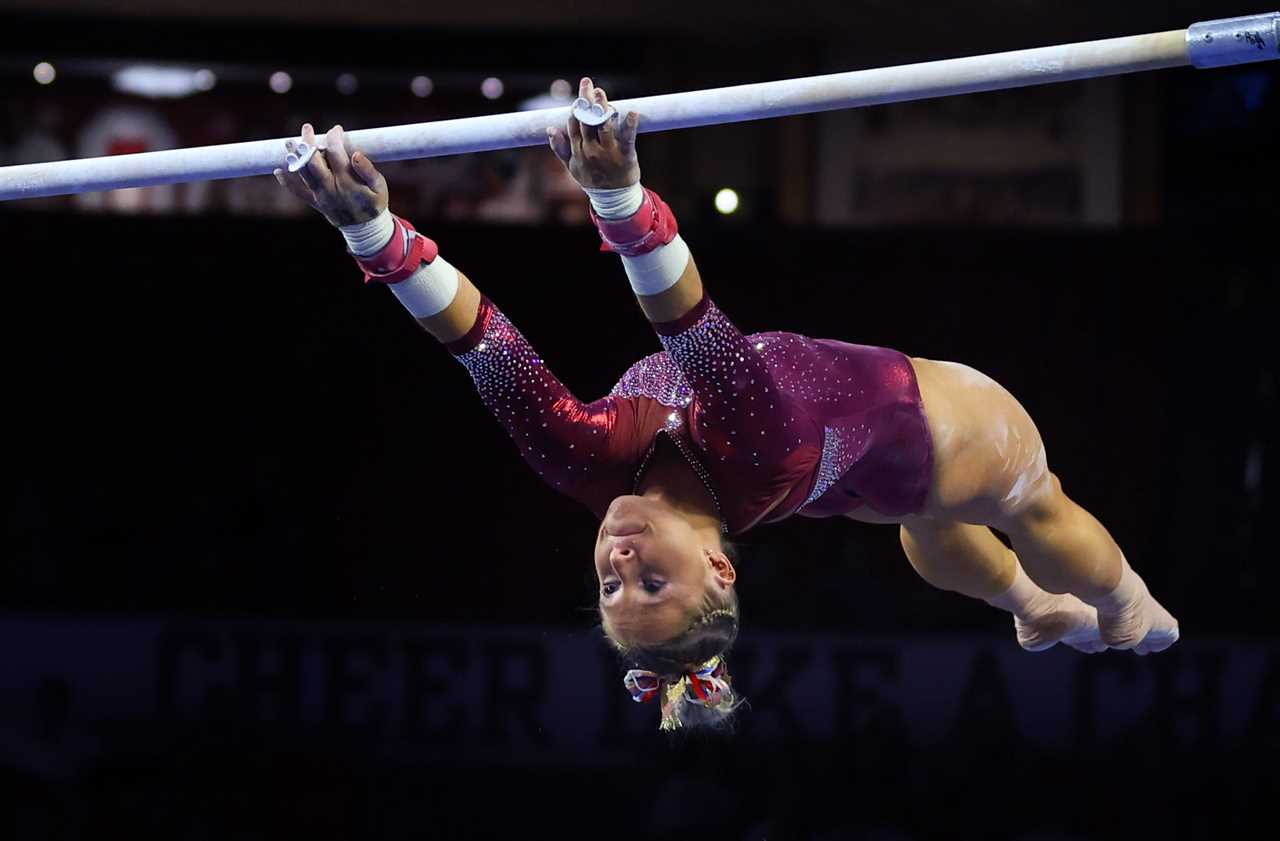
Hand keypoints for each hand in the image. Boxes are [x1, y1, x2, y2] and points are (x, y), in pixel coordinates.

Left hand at [273, 123, 388, 226]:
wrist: (365, 229)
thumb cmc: (374, 203)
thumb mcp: (380, 187)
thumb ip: (368, 170)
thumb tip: (356, 154)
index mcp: (347, 180)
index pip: (335, 153)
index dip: (334, 138)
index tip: (336, 129)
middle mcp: (331, 187)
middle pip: (314, 160)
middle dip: (309, 142)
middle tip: (306, 128)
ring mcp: (321, 196)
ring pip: (303, 173)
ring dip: (294, 157)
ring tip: (289, 142)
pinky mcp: (316, 203)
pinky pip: (298, 192)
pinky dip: (287, 182)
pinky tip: (278, 171)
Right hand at [547, 77, 640, 188]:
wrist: (613, 198)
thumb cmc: (592, 179)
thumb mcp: (572, 167)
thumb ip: (560, 148)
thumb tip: (550, 129)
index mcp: (578, 151)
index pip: (574, 125)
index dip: (576, 108)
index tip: (580, 95)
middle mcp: (592, 150)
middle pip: (587, 121)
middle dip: (586, 101)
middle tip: (587, 83)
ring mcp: (609, 153)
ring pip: (604, 126)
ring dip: (602, 107)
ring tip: (601, 92)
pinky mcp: (626, 155)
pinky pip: (628, 138)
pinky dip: (630, 124)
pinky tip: (632, 112)